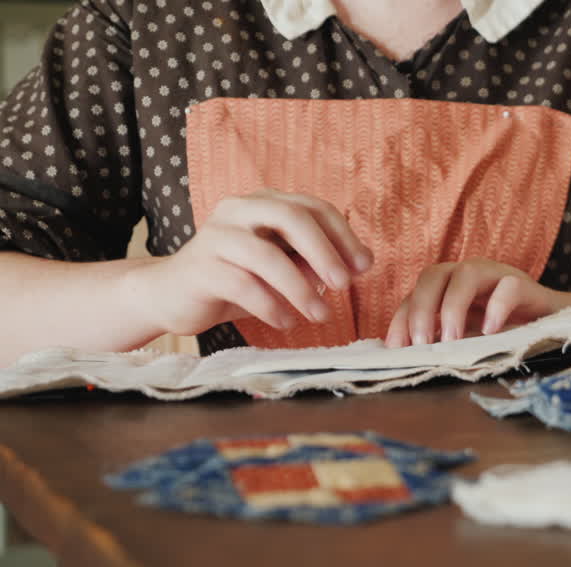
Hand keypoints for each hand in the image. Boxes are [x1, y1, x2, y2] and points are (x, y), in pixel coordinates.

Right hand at [128, 189, 372, 336]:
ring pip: (266, 255)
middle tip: (345, 285)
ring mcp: (215, 237)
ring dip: (300, 289)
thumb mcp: (281, 269)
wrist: (170, 295)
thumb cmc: (235, 280)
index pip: (312, 207)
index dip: (343, 235)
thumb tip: (354, 267)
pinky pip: (242, 285)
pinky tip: (286, 322)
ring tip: (320, 316)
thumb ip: (312, 263)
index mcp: (263, 203)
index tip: (364, 267)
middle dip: (324, 252)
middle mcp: (238, 210)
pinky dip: (271, 306)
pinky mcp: (199, 268)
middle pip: (290, 217)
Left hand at [384, 258, 570, 346]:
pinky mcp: (525, 285)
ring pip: (467, 273)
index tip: (397, 348)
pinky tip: (490, 332)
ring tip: (452, 340)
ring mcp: (497, 276)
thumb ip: (439, 341)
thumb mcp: (465, 338)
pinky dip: (497, 307)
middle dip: (422, 309)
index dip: (403, 319)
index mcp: (449, 287)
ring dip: (453, 306)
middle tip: (422, 344)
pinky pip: (509, 287)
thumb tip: (403, 357)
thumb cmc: (504, 332)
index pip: (416, 294)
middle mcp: (469, 275)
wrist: (553, 325)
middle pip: (434, 274)